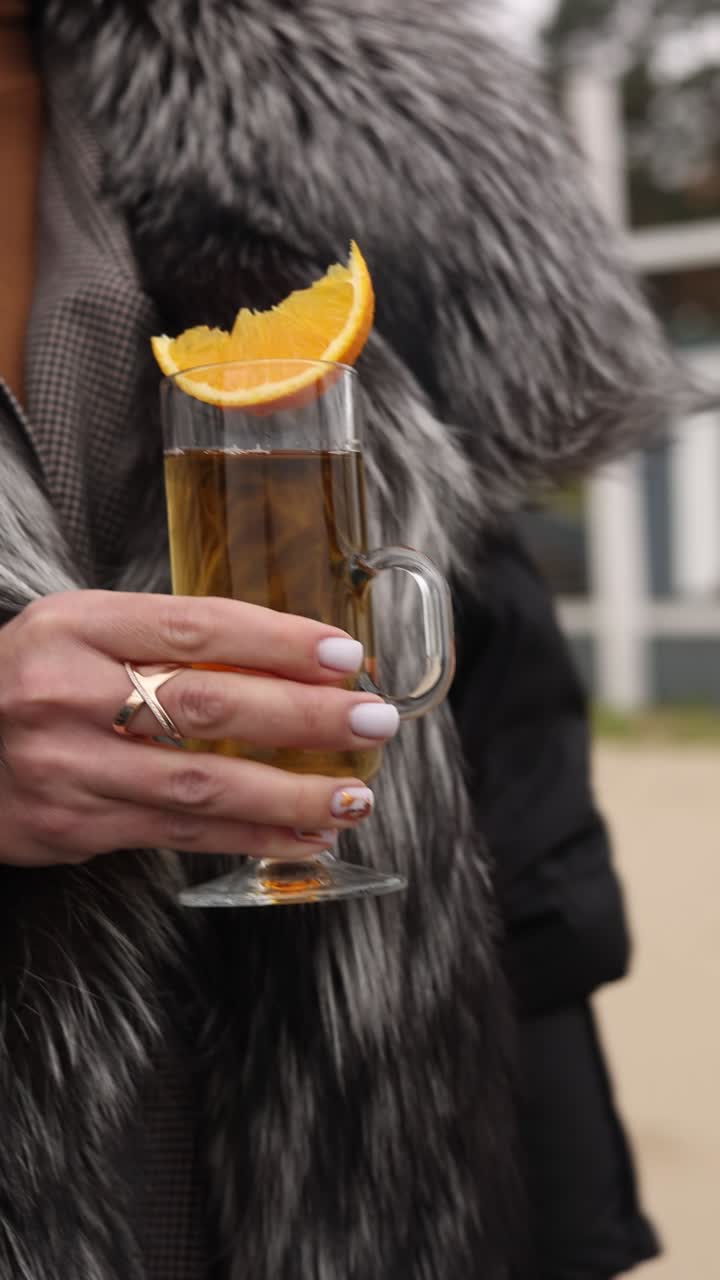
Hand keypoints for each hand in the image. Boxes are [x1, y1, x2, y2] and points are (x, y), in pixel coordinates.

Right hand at [0, 591, 398, 866]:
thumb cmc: (24, 681)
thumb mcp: (76, 633)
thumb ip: (159, 641)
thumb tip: (284, 660)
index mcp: (74, 625)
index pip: (195, 626)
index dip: (278, 640)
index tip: (344, 654)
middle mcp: (66, 693)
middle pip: (208, 704)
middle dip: (304, 716)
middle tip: (372, 722)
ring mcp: (67, 766)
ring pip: (200, 785)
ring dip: (290, 795)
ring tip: (354, 797)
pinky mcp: (72, 827)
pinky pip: (178, 836)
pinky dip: (249, 838)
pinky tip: (302, 837)